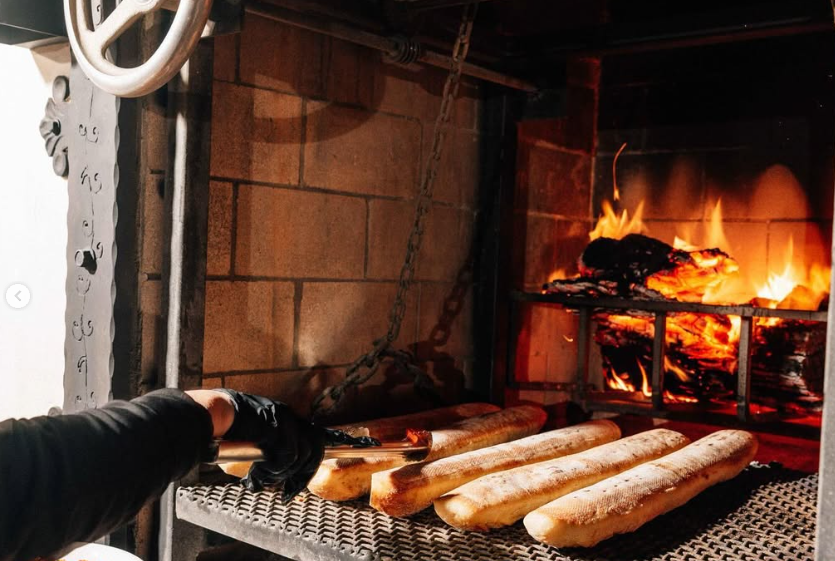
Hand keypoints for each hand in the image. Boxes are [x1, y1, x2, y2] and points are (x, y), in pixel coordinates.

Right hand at [213, 389, 378, 499]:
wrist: (213, 413)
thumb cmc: (229, 429)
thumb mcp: (256, 439)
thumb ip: (272, 453)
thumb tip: (273, 480)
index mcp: (288, 419)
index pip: (321, 432)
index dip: (343, 441)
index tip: (368, 444)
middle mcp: (290, 416)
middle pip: (315, 449)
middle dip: (304, 475)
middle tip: (287, 492)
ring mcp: (285, 420)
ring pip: (300, 456)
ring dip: (282, 473)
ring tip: (262, 476)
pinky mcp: (276, 427)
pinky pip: (286, 457)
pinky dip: (273, 469)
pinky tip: (257, 471)